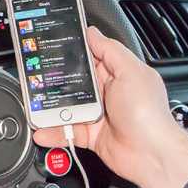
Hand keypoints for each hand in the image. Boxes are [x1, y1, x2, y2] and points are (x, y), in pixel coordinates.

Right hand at [33, 26, 187, 187]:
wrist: (152, 155)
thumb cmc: (148, 113)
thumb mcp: (131, 72)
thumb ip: (110, 51)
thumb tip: (93, 32)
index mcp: (116, 75)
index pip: (89, 58)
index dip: (72, 52)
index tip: (51, 46)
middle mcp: (105, 94)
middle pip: (72, 82)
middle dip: (54, 81)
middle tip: (36, 78)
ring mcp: (97, 115)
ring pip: (66, 107)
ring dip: (49, 108)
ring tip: (34, 106)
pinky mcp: (90, 135)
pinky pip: (66, 131)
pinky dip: (53, 132)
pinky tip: (41, 130)